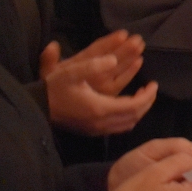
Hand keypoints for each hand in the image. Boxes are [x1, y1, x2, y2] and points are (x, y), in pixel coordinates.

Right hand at [43, 39, 157, 135]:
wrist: (37, 109)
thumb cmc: (54, 89)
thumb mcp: (72, 72)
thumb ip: (93, 65)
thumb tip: (113, 59)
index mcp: (100, 108)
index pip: (133, 106)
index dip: (147, 96)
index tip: (154, 84)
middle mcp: (101, 123)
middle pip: (134, 117)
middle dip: (147, 102)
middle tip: (152, 88)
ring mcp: (96, 130)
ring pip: (127, 124)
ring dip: (138, 110)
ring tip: (142, 94)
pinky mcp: (91, 131)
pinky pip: (118, 127)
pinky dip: (128, 117)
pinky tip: (126, 104)